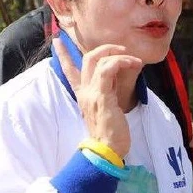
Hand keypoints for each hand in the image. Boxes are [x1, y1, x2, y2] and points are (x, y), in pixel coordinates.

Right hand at [54, 36, 142, 157]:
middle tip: (122, 49)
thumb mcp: (107, 108)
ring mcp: (91, 94)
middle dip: (105, 48)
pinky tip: (133, 64)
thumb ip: (108, 92)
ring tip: (134, 60)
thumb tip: (116, 77)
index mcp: (83, 95)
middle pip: (87, 58)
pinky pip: (107, 70)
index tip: (58, 41)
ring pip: (97, 60)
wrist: (107, 151)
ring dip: (117, 54)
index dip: (64, 55)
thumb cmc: (110, 133)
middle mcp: (84, 92)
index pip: (70, 71)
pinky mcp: (101, 97)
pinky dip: (121, 62)